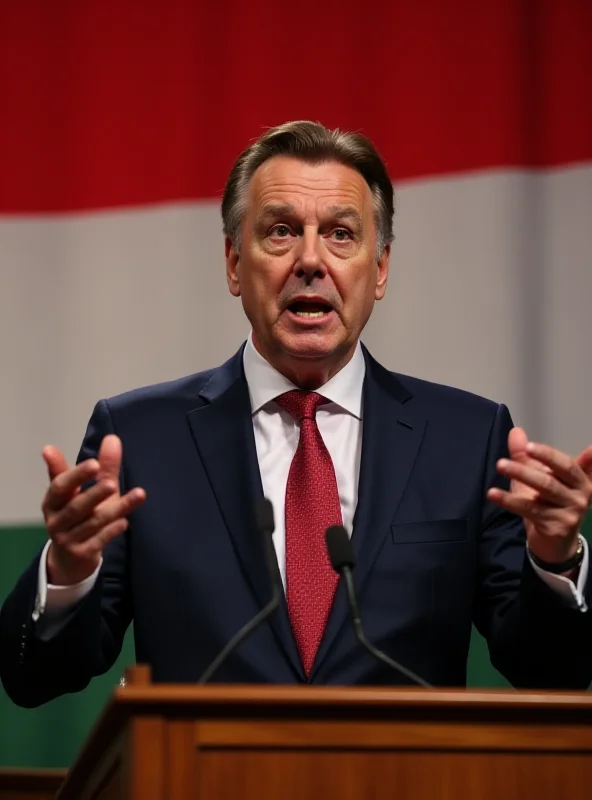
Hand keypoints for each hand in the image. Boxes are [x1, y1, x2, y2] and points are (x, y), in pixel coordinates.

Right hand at [41, 435, 145, 584]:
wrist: (69, 559)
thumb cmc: (78, 516)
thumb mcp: (86, 492)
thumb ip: (101, 468)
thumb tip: (112, 438)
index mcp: (53, 501)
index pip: (61, 486)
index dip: (76, 475)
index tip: (94, 463)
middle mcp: (56, 520)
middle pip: (76, 507)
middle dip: (94, 494)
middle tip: (111, 483)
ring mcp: (68, 539)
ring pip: (93, 523)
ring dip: (116, 509)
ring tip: (138, 495)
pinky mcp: (82, 554)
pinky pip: (98, 541)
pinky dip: (111, 531)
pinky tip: (125, 522)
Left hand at [487, 427, 591, 564]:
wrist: (555, 542)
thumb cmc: (548, 505)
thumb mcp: (537, 478)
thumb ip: (527, 456)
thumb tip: (516, 432)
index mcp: (580, 479)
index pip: (565, 463)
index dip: (550, 454)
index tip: (531, 446)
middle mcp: (582, 494)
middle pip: (555, 475)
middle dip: (532, 463)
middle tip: (513, 454)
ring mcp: (572, 511)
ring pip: (543, 489)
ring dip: (520, 475)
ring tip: (500, 465)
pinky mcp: (558, 526)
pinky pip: (530, 509)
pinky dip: (509, 500)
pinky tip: (492, 493)